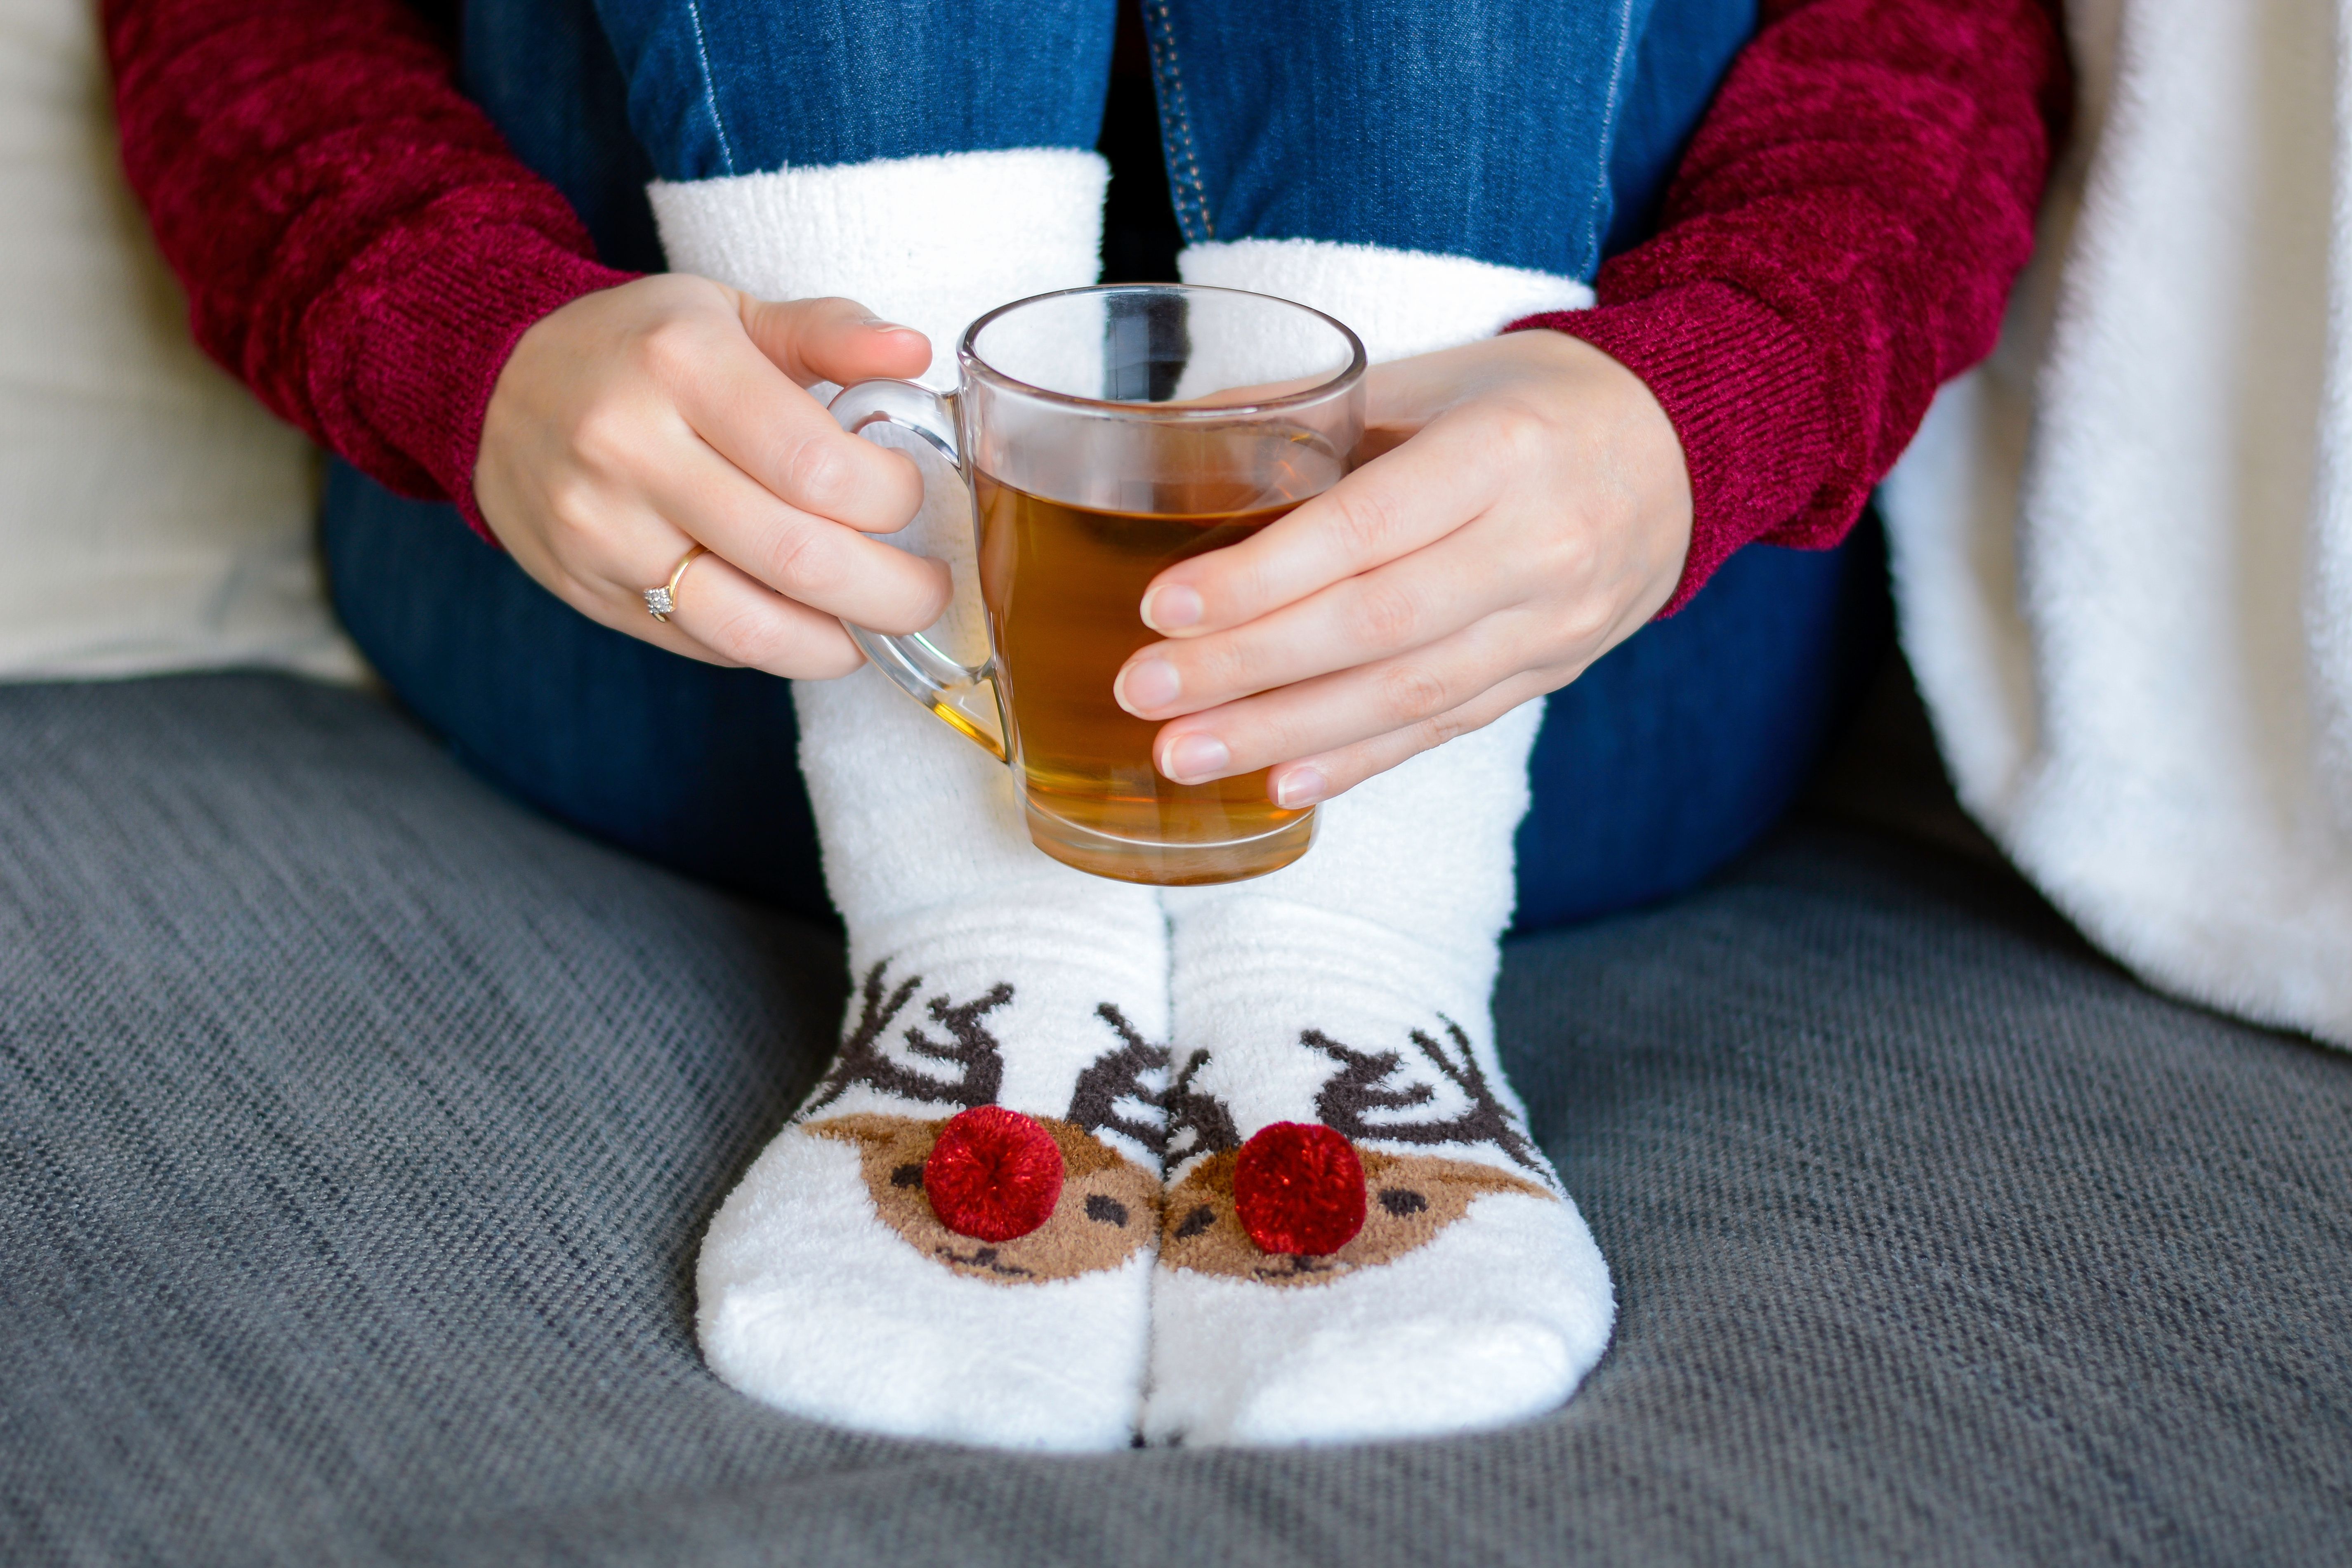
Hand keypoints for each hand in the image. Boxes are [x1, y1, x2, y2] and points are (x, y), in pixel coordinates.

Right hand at [474, 274, 950, 677]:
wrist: (488, 382)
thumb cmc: (638, 347)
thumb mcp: (728, 313)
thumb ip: (828, 331)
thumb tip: (913, 355)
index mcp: (682, 364)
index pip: (818, 465)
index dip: (890, 497)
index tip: (909, 495)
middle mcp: (632, 450)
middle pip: (797, 556)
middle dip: (890, 592)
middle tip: (929, 592)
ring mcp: (604, 532)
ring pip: (749, 624)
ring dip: (836, 643)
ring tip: (874, 627)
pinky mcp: (589, 591)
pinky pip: (705, 644)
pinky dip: (772, 644)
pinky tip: (803, 624)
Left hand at [1112, 329, 1692, 804]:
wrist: (1685, 448)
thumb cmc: (1533, 401)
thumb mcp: (1434, 376)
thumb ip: (1313, 410)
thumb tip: (1172, 434)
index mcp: (1501, 452)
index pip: (1364, 530)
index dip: (1259, 577)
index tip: (1160, 607)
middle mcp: (1538, 545)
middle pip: (1374, 625)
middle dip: (1247, 669)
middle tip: (1142, 693)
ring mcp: (1552, 622)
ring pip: (1405, 693)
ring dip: (1283, 733)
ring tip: (1183, 755)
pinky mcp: (1550, 672)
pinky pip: (1444, 727)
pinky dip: (1357, 761)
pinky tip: (1281, 784)